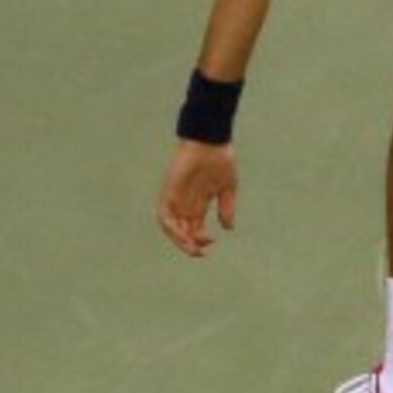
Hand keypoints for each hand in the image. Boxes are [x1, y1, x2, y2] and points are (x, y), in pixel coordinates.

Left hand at [157, 141, 237, 258]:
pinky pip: (164, 214)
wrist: (211, 139)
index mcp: (198, 203)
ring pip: (171, 226)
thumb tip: (229, 228)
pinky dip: (171, 227)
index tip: (212, 242)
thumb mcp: (227, 187)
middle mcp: (185, 203)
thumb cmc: (220, 158)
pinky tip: (181, 234)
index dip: (201, 240)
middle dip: (190, 245)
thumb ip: (227, 208)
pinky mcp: (169, 191)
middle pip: (182, 230)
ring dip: (179, 240)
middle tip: (201, 253)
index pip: (194, 228)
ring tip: (190, 248)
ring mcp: (175, 197)